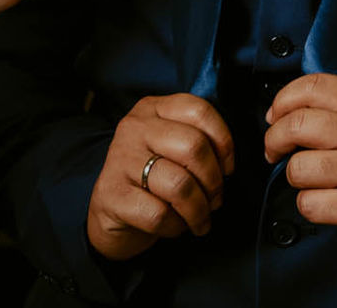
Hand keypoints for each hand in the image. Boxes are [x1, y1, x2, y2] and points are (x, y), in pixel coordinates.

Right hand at [87, 94, 236, 261]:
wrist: (109, 214)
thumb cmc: (151, 180)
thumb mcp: (172, 149)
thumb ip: (198, 143)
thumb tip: (227, 166)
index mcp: (152, 109)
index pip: (199, 111)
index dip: (223, 143)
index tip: (227, 168)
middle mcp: (134, 127)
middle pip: (193, 146)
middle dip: (213, 181)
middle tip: (215, 200)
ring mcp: (120, 159)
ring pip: (179, 185)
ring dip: (199, 210)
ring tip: (199, 219)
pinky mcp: (112, 195)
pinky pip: (159, 214)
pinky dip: (175, 227)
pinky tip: (173, 226)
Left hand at [264, 74, 336, 261]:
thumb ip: (335, 110)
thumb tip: (279, 112)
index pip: (315, 86)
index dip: (283, 100)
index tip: (274, 116)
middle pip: (298, 124)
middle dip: (275, 139)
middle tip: (275, 151)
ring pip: (298, 168)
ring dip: (295, 179)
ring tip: (312, 181)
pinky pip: (309, 203)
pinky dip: (309, 206)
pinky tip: (327, 203)